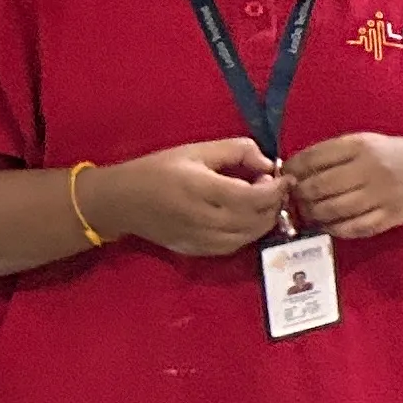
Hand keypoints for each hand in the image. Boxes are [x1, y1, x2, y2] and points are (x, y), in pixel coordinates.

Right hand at [93, 137, 288, 255]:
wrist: (120, 202)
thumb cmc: (158, 170)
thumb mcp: (196, 150)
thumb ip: (237, 151)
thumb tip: (269, 164)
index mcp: (201, 189)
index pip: (253, 197)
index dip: (276, 189)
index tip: (283, 177)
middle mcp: (203, 219)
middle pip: (257, 219)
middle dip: (274, 203)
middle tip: (272, 187)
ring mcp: (200, 240)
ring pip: (250, 236)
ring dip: (265, 219)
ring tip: (260, 201)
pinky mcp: (197, 252)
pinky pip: (235, 246)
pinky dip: (249, 232)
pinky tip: (245, 217)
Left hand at [283, 132, 402, 239]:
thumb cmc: (398, 157)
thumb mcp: (369, 143)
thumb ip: (334, 154)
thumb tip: (293, 171)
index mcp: (361, 145)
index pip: (312, 158)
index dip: (291, 170)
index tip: (286, 176)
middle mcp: (370, 168)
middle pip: (317, 186)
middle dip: (298, 195)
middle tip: (294, 198)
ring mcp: (381, 194)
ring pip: (331, 210)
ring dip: (312, 214)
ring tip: (309, 213)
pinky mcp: (390, 216)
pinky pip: (352, 227)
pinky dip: (334, 229)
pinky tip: (329, 225)